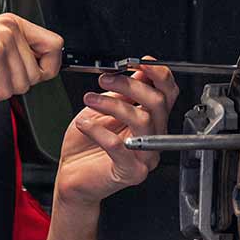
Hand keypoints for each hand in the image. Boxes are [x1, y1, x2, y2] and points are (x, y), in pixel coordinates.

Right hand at [0, 13, 64, 105]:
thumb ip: (14, 51)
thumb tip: (41, 69)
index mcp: (11, 22)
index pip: (55, 44)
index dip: (48, 66)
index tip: (36, 75)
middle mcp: (10, 27)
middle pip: (39, 73)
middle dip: (14, 84)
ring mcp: (3, 39)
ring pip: (22, 85)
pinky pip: (3, 91)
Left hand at [57, 59, 179, 206]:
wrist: (72, 177)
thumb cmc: (86, 145)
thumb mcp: (103, 109)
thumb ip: (122, 93)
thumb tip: (137, 71)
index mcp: (151, 120)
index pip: (167, 93)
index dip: (159, 74)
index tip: (141, 62)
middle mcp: (153, 138)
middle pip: (157, 103)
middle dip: (130, 85)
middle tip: (105, 80)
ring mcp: (145, 156)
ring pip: (141, 120)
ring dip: (112, 103)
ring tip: (90, 99)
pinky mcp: (130, 172)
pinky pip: (119, 146)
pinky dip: (99, 130)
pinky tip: (83, 124)